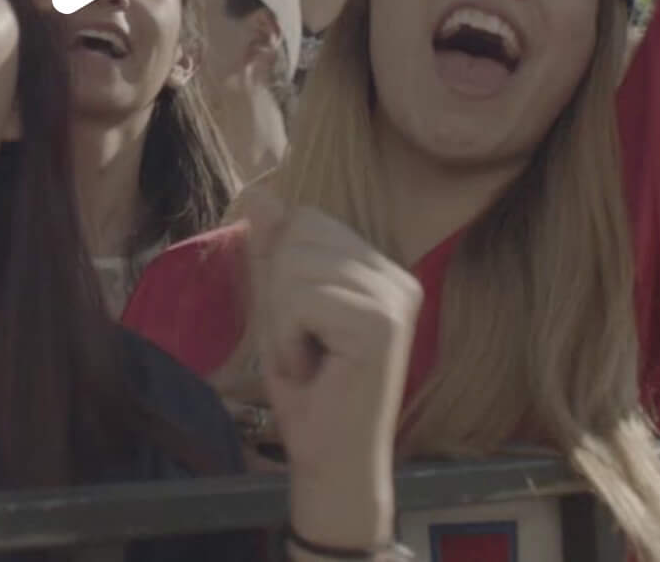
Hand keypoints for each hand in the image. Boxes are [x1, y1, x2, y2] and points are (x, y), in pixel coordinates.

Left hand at [242, 188, 419, 551]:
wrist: (332, 466)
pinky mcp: (381, 324)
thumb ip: (274, 255)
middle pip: (300, 233)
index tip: (302, 327)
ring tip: (309, 358)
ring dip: (282, 320)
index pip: (308, 220)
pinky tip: (314, 370)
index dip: (282, 272)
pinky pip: (301, 297)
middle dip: (279, 293)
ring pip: (296, 264)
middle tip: (304, 347)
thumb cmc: (309, 395)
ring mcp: (395, 299)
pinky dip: (289, 338)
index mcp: (382, 270)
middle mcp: (398, 277)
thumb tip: (262, 193)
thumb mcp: (281, 313)